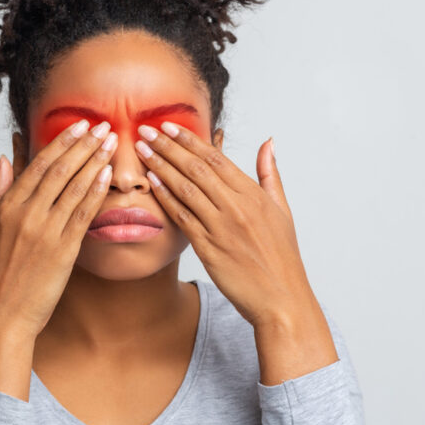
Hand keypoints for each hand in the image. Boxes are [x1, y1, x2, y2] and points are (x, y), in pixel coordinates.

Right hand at [0, 119, 117, 339]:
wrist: (3, 316)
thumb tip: (5, 157)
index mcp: (7, 207)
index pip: (38, 165)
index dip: (61, 142)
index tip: (79, 125)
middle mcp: (26, 214)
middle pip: (60, 170)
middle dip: (83, 144)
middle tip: (102, 126)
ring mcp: (45, 232)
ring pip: (74, 187)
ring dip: (95, 161)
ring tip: (111, 142)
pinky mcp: (63, 250)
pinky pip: (83, 214)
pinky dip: (96, 191)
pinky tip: (109, 174)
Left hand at [134, 122, 337, 382]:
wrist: (281, 299)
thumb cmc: (281, 256)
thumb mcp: (282, 210)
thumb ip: (270, 173)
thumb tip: (267, 142)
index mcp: (254, 194)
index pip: (216, 158)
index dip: (190, 140)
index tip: (169, 126)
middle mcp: (237, 207)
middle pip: (197, 168)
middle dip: (168, 147)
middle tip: (146, 131)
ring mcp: (222, 227)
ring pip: (186, 189)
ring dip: (161, 167)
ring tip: (142, 151)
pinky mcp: (209, 249)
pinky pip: (183, 217)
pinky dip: (166, 198)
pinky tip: (152, 183)